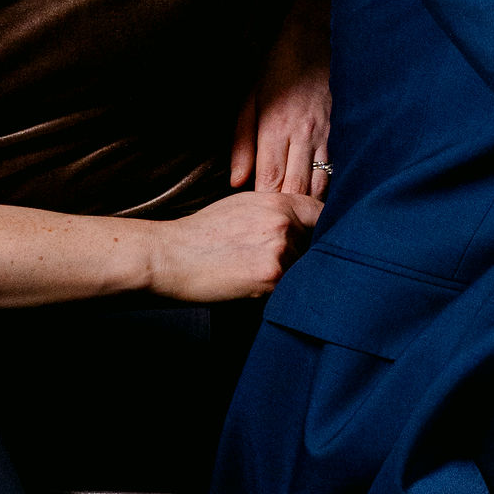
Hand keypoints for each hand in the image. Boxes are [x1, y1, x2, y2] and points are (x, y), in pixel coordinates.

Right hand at [143, 187, 320, 303]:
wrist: (170, 256)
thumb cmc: (202, 232)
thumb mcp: (241, 206)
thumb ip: (275, 211)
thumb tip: (303, 225)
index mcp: (277, 202)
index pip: (322, 213)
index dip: (323, 228)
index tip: (319, 239)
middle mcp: (283, 223)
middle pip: (318, 244)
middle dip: (306, 255)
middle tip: (279, 263)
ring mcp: (279, 251)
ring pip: (304, 268)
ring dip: (292, 276)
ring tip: (258, 275)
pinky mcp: (271, 278)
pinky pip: (289, 288)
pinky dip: (279, 291)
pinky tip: (255, 287)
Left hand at [230, 0, 331, 202]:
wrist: (314, 37)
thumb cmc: (276, 68)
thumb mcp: (249, 100)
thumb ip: (242, 143)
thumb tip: (236, 181)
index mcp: (275, 128)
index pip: (270, 180)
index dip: (264, 205)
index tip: (257, 220)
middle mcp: (303, 135)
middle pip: (296, 189)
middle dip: (286, 212)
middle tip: (276, 228)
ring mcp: (326, 134)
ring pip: (319, 185)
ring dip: (308, 205)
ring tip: (297, 222)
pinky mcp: (341, 132)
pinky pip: (337, 169)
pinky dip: (328, 188)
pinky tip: (320, 201)